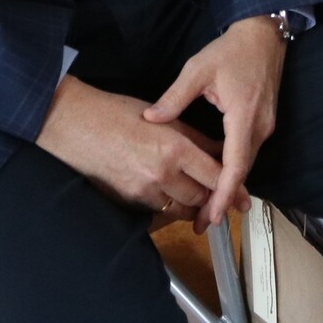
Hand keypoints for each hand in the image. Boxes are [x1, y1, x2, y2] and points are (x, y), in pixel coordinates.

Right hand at [35, 76, 223, 221]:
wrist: (77, 125)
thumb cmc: (118, 113)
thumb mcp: (164, 119)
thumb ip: (195, 138)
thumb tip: (220, 152)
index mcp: (174, 148)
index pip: (215, 175)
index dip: (233, 187)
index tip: (245, 196)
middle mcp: (161, 174)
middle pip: (201, 197)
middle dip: (213, 198)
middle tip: (224, 195)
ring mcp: (144, 190)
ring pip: (181, 208)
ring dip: (193, 205)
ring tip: (201, 197)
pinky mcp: (129, 200)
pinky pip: (159, 209)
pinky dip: (170, 204)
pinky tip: (172, 193)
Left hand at [144, 17, 286, 230]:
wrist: (264, 34)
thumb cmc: (231, 50)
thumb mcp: (198, 69)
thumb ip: (174, 97)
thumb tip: (150, 119)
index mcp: (243, 116)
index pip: (234, 165)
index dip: (221, 194)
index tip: (210, 217)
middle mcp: (259, 126)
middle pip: (242, 172)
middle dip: (223, 199)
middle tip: (201, 223)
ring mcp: (265, 125)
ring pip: (246, 163)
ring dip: (228, 186)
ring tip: (207, 208)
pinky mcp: (264, 121)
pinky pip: (248, 152)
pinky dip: (234, 169)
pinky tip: (219, 178)